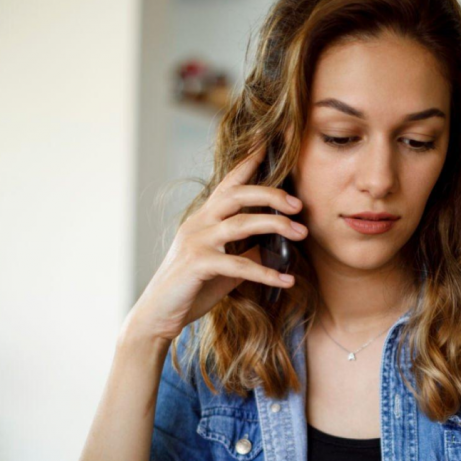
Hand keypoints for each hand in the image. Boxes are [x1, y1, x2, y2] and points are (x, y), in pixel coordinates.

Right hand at [124, 141, 307, 344]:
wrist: (158, 314)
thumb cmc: (192, 288)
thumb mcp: (224, 265)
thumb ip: (246, 250)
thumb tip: (275, 244)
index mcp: (204, 218)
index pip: (229, 183)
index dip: (249, 162)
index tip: (271, 145)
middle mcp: (199, 223)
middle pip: (237, 194)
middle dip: (271, 195)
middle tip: (299, 204)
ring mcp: (196, 242)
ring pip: (241, 223)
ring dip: (276, 226)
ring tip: (302, 233)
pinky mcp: (197, 265)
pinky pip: (239, 264)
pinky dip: (266, 272)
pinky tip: (287, 280)